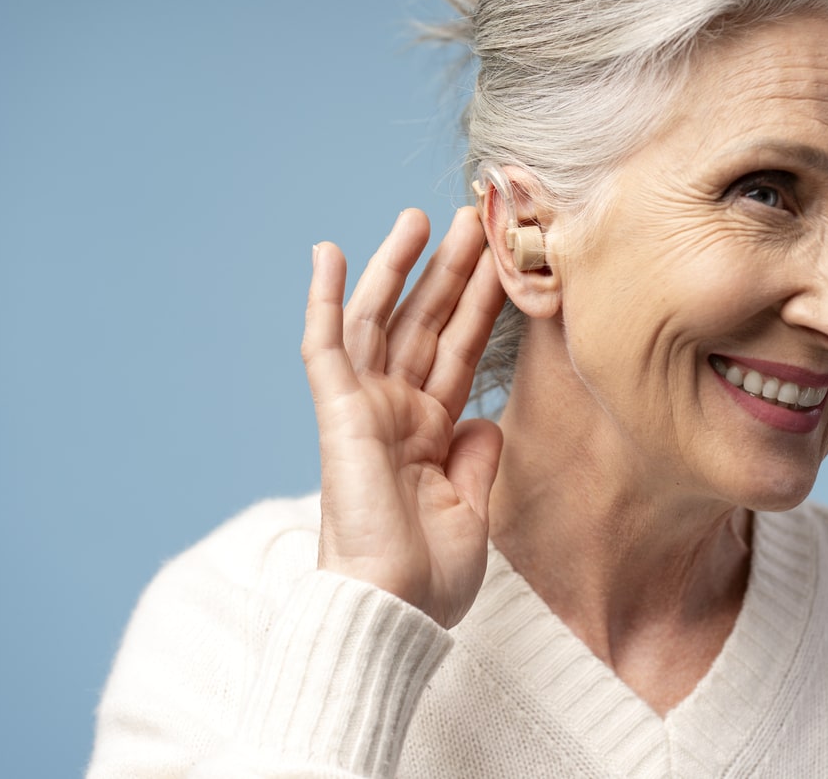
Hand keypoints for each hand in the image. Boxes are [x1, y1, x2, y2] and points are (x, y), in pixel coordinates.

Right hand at [302, 207, 506, 627]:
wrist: (394, 611)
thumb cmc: (428, 576)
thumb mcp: (473, 510)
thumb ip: (476, 457)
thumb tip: (485, 419)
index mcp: (430, 433)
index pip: (461, 353)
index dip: (481, 307)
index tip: (505, 263)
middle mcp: (397, 412)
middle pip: (427, 325)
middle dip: (450, 272)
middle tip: (475, 219)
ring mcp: (366, 409)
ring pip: (382, 321)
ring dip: (400, 267)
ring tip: (423, 217)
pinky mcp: (338, 413)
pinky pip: (325, 347)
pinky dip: (322, 298)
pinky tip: (328, 250)